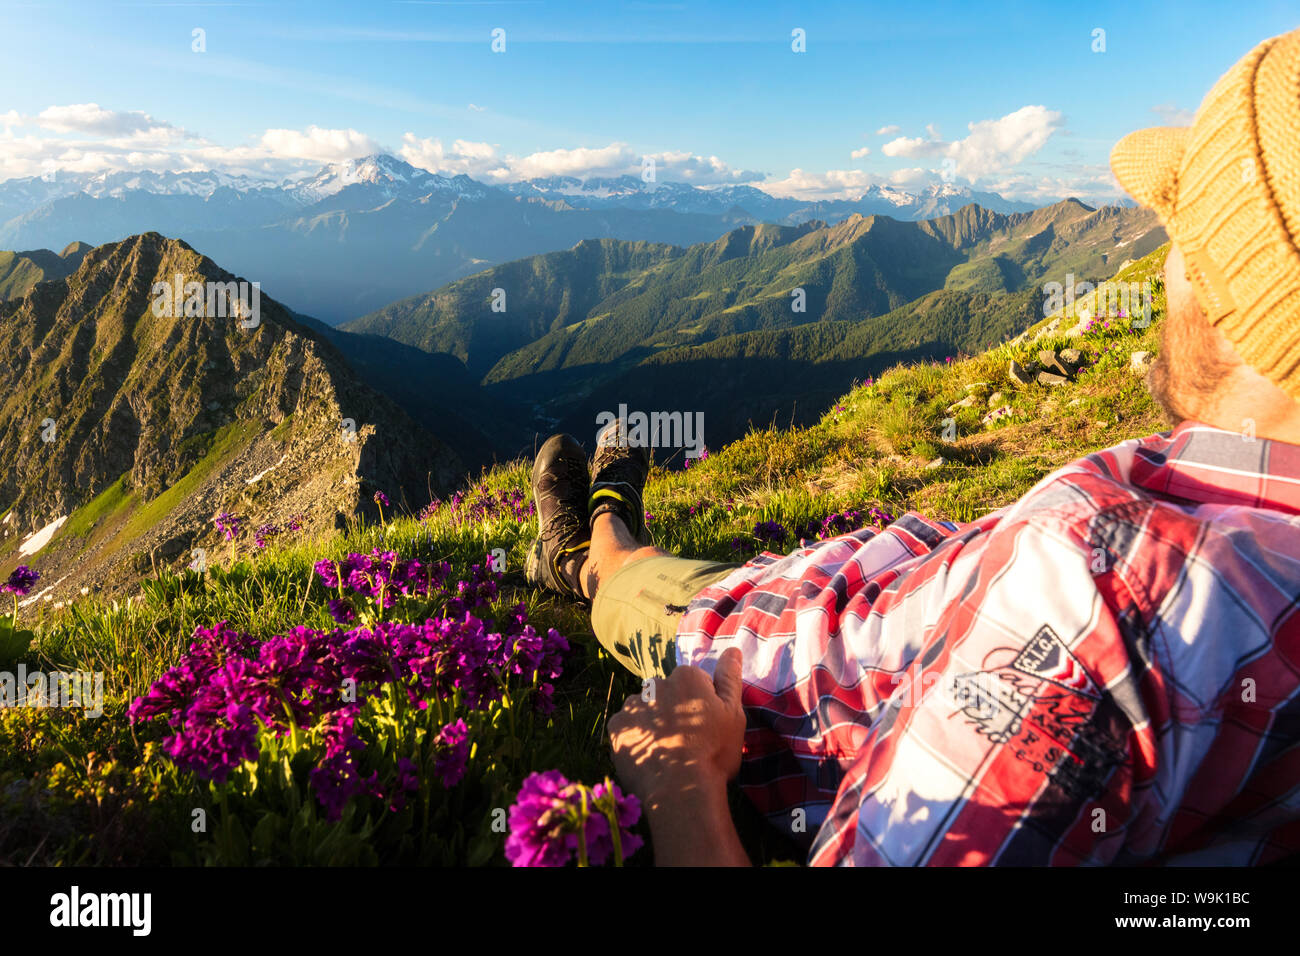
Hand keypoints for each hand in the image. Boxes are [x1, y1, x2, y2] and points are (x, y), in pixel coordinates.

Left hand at [606, 647, 745, 807]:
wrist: (680, 789)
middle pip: (666, 694)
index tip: (705, 728)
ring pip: (644, 709)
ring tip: (666, 752)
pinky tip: (649, 756)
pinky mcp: (616, 728)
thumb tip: (732, 648)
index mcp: (686, 676)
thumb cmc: (714, 752)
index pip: (694, 683)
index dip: (702, 706)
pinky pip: (627, 728)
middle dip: (673, 710)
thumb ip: (729, 678)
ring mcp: (632, 705)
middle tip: (686, 742)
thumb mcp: (733, 714)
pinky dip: (636, 738)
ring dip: (652, 723)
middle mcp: (655, 683)